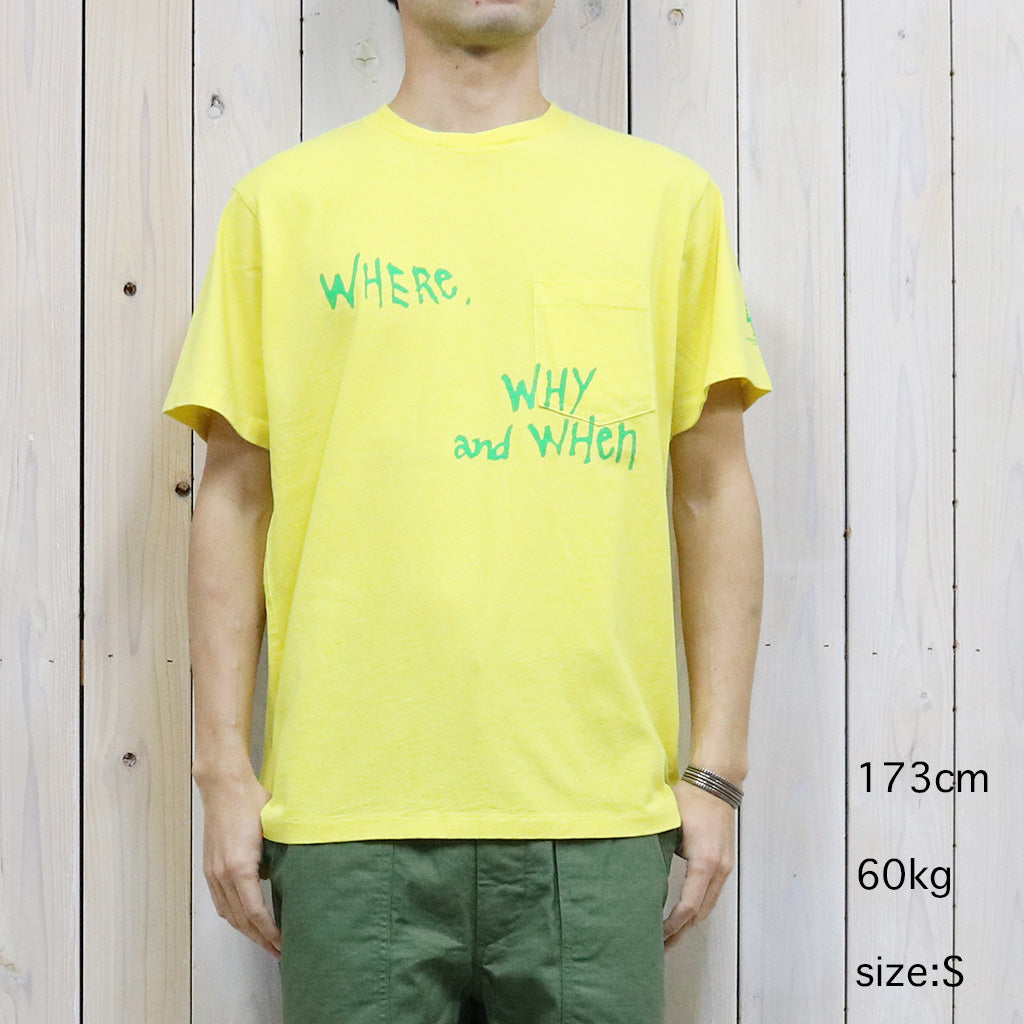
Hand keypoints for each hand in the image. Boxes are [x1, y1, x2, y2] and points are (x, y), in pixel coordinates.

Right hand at [195, 769, 281, 959]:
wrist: (224, 786)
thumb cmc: (252, 802)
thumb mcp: (274, 827)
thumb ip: (280, 855)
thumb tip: (290, 876)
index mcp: (240, 866)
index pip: (255, 911)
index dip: (269, 931)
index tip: (282, 943)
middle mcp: (223, 874)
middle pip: (241, 919)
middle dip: (260, 938)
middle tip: (278, 952)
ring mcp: (213, 872)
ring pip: (228, 913)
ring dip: (246, 931)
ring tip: (264, 941)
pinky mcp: (209, 867)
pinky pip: (220, 901)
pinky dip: (233, 916)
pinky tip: (245, 921)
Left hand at [663, 778, 735, 948]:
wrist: (716, 784)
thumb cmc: (689, 800)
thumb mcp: (669, 825)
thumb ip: (659, 851)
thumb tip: (639, 875)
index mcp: (704, 862)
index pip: (688, 905)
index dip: (672, 925)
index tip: (656, 935)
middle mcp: (719, 869)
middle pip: (700, 913)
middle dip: (680, 932)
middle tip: (659, 949)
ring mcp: (724, 867)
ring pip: (708, 906)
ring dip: (690, 923)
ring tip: (670, 938)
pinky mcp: (724, 863)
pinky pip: (711, 894)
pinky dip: (698, 909)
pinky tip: (684, 915)